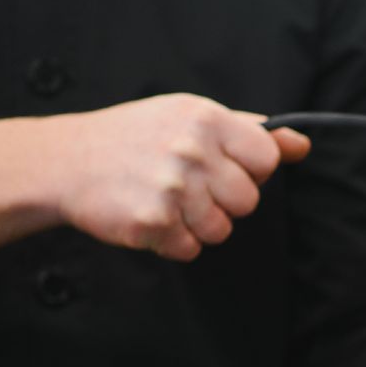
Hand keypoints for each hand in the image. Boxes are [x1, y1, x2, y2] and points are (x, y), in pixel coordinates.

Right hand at [49, 94, 310, 261]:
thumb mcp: (189, 117)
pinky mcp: (152, 223)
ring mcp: (171, 188)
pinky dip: (173, 242)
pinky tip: (151, 216)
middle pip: (248, 201)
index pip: (267, 159)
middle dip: (223, 201)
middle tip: (187, 186)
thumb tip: (301, 145)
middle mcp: (191, 151)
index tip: (225, 167)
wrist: (65, 161)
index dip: (251, 170)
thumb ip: (249, 131)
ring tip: (167, 202)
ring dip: (198, 225)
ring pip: (223, 230)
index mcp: (205, 119)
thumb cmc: (134, 137)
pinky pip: (191, 249)